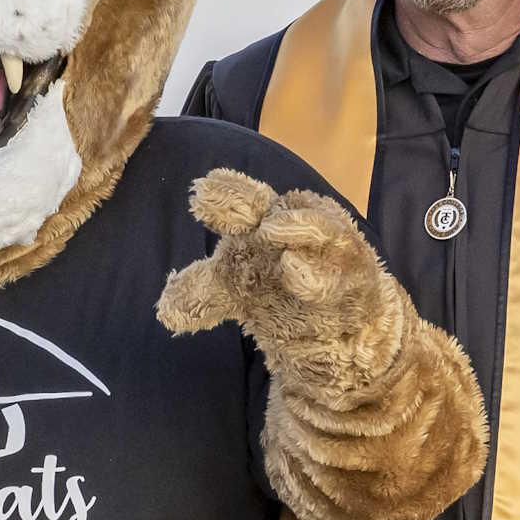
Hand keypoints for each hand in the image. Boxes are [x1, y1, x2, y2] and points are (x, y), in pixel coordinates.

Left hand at [157, 170, 403, 395]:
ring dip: (294, 227)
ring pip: (314, 229)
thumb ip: (200, 294)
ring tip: (269, 230)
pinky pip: (339, 272)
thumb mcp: (234, 291)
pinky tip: (296, 270)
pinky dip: (318, 273)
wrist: (344, 324)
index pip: (238, 202)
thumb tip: (165, 310)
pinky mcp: (355, 279)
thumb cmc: (283, 292)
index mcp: (260, 222)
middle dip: (241, 200)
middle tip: (211, 197)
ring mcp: (328, 250)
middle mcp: (293, 227)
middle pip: (266, 207)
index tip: (197, 195)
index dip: (222, 196)